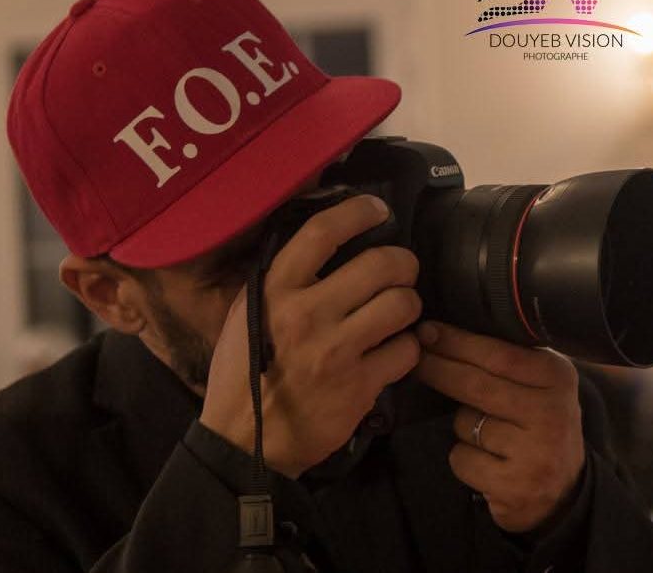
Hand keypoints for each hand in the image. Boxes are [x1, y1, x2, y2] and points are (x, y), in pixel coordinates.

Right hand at [200, 195, 422, 478]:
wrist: (245, 441)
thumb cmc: (243, 372)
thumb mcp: (245, 313)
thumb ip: (280, 278)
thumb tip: (322, 243)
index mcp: (275, 289)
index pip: (324, 232)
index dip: (359, 211)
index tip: (378, 210)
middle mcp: (308, 313)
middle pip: (381, 264)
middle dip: (403, 263)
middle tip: (402, 270)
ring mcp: (337, 351)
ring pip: (403, 304)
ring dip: (409, 304)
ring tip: (399, 310)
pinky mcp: (360, 386)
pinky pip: (407, 351)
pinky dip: (407, 348)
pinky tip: (393, 351)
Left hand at [414, 321, 584, 532]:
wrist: (563, 489)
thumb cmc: (536, 421)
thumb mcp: (537, 381)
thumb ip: (504, 357)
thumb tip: (438, 333)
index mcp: (557, 377)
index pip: (498, 354)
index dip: (456, 342)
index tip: (425, 331)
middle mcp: (552, 413)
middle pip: (476, 384)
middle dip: (438, 369)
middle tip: (413, 359)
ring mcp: (536, 452)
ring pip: (465, 423)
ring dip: (460, 424)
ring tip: (485, 433)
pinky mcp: (516, 486)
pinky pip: (462, 459)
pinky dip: (463, 458)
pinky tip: (486, 462)